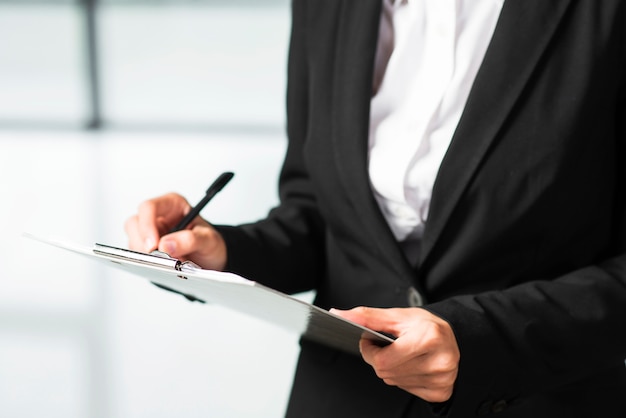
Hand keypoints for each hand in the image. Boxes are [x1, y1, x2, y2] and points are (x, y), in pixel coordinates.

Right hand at [124, 192, 226, 270]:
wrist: (211, 261)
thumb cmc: (209, 244)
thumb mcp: (208, 240)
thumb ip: (190, 240)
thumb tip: (166, 245)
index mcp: (173, 205)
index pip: (149, 207)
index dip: (147, 225)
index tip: (154, 245)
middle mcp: (159, 216)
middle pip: (135, 223)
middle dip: (144, 243)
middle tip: (158, 257)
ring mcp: (151, 232)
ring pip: (133, 239)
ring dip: (145, 254)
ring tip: (166, 262)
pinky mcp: (147, 248)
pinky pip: (136, 253)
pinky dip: (147, 262)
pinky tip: (162, 266)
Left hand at [332, 307, 459, 402]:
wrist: (452, 337)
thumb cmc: (424, 325)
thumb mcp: (397, 315)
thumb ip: (366, 316)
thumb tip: (338, 314)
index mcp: (429, 337)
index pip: (382, 360)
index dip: (369, 351)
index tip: (369, 341)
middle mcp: (440, 360)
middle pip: (386, 372)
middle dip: (379, 359)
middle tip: (388, 346)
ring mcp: (442, 379)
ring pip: (394, 382)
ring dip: (391, 369)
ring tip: (403, 354)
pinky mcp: (441, 392)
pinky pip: (406, 390)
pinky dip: (403, 378)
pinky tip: (413, 365)